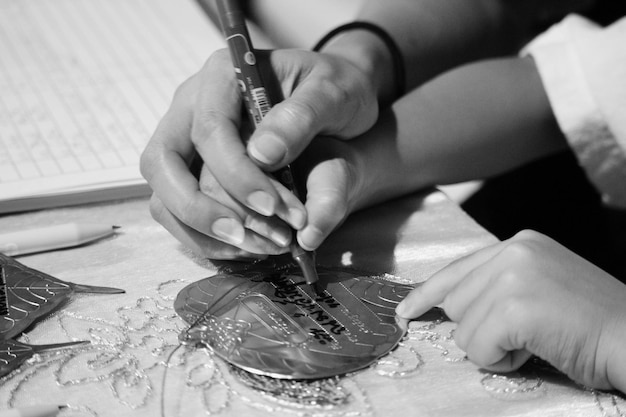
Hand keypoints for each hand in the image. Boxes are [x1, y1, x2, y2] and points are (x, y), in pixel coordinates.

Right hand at [139, 48, 377, 257]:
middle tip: (249, 237)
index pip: (209, 130)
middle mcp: (193, 106)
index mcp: (223, 75)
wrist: (336, 104)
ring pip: (163, 193)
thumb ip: (302, 116)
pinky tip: (248, 247)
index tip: (273, 206)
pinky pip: (177, 211)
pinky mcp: (193, 171)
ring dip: (203, 231)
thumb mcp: (334, 93)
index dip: (237, 175)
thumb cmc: (336, 91)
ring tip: (258, 248)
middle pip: (163, 163)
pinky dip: (206, 238)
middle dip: (201, 209)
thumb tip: (262, 155)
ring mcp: (187, 140)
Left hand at [396, 230, 625, 391]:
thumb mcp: (542, 286)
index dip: (427, 294)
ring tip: (536, 339)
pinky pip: (477, 348)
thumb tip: (452, 308)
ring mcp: (513, 276)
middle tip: (527, 332)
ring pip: (463, 328)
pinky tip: (535, 349)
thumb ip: (499, 286)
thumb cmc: (592, 324)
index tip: (405, 310)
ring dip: (493, 346)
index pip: (458, 269)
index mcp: (519, 243)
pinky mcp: (514, 307)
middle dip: (481, 329)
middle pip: (456, 303)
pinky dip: (501, 360)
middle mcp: (513, 250)